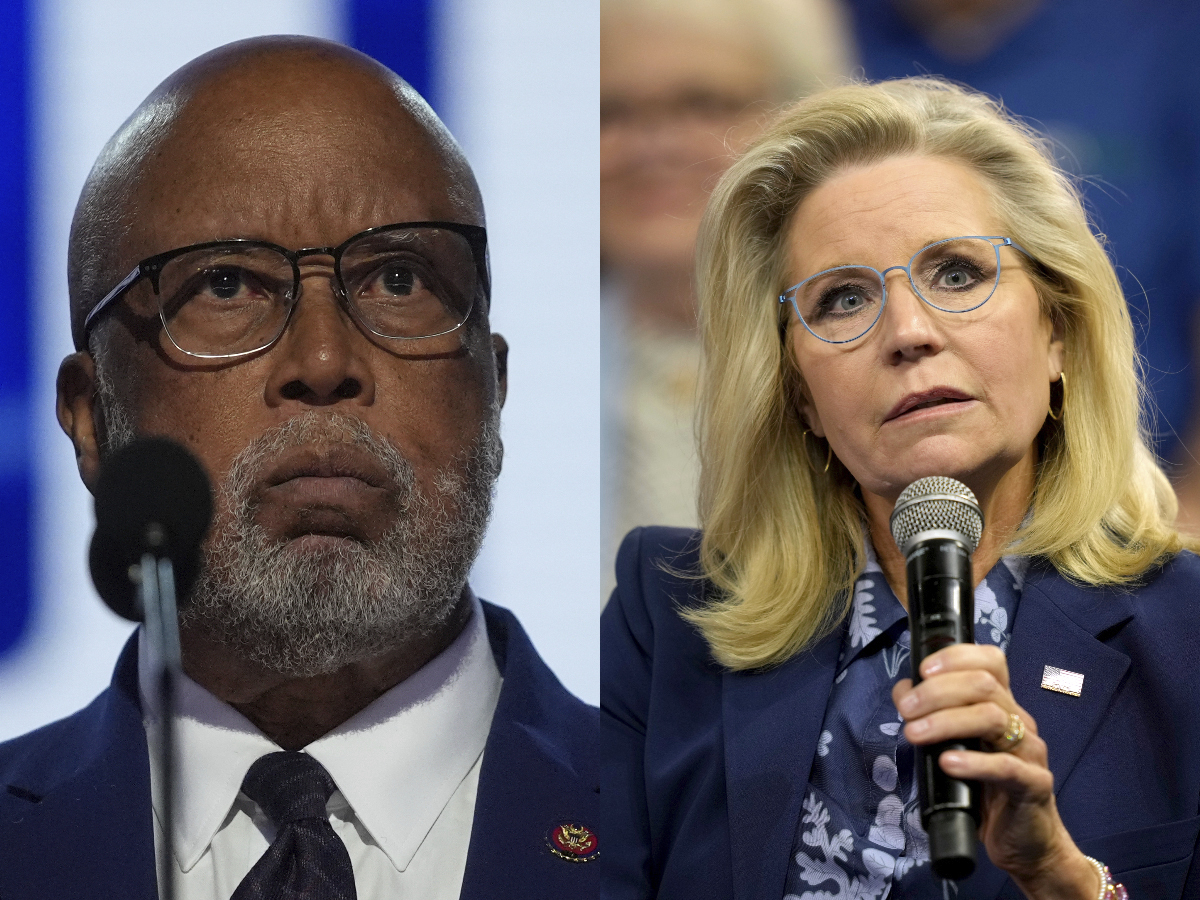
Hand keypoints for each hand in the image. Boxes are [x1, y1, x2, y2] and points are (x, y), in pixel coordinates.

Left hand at [892, 644, 1098, 898]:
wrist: (1025, 841)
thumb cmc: (986, 788)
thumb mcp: (955, 747)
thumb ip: (934, 717)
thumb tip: (904, 691)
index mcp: (1001, 706)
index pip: (991, 661)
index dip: (958, 656)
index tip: (923, 669)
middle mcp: (1019, 721)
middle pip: (984, 685)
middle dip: (937, 691)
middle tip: (906, 709)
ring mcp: (1030, 751)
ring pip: (992, 717)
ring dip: (946, 721)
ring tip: (914, 734)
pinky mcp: (1034, 785)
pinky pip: (1006, 767)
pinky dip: (974, 762)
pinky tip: (947, 763)